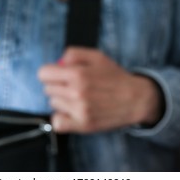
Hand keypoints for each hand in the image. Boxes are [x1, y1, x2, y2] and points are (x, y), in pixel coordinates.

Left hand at [38, 47, 161, 132]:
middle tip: (73, 86)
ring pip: (53, 104)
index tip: (58, 75)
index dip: (50, 73)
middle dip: (58, 85)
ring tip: (79, 98)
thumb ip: (74, 54)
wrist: (136, 99)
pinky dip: (61, 118)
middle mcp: (76, 93)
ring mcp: (79, 110)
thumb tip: (57, 63)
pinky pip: (57, 122)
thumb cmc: (115, 77)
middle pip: (47, 89)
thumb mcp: (97, 56)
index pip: (43, 74)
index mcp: (77, 74)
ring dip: (62, 101)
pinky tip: (72, 112)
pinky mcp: (83, 125)